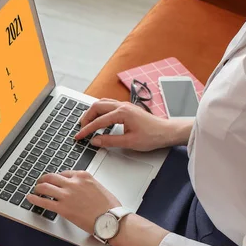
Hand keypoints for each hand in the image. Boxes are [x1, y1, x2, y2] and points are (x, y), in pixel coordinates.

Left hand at [27, 171, 120, 233]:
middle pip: (52, 177)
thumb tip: (80, 188)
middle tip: (40, 182)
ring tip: (35, 190)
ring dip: (38, 188)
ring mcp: (67, 195)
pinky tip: (30, 198)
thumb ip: (87, 184)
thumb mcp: (99, 187)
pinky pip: (44, 201)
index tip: (54, 181)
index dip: (57, 178)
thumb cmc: (109, 207)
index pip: (64, 173)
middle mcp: (73, 183)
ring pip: (45, 187)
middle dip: (44, 179)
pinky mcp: (63, 208)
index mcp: (83, 176)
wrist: (111, 219)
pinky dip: (34, 199)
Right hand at [75, 99, 191, 151]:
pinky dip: (99, 111)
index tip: (79, 136)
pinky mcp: (127, 108)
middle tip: (81, 129)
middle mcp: (122, 106)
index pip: (98, 121)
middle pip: (97, 106)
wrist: (167, 132)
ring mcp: (125, 105)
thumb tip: (95, 141)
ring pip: (102, 103)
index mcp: (122, 113)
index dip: (86, 130)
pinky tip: (98, 119)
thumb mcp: (129, 142)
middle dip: (86, 117)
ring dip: (92, 112)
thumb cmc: (152, 136)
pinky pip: (108, 105)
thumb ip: (109, 141)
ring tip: (87, 123)